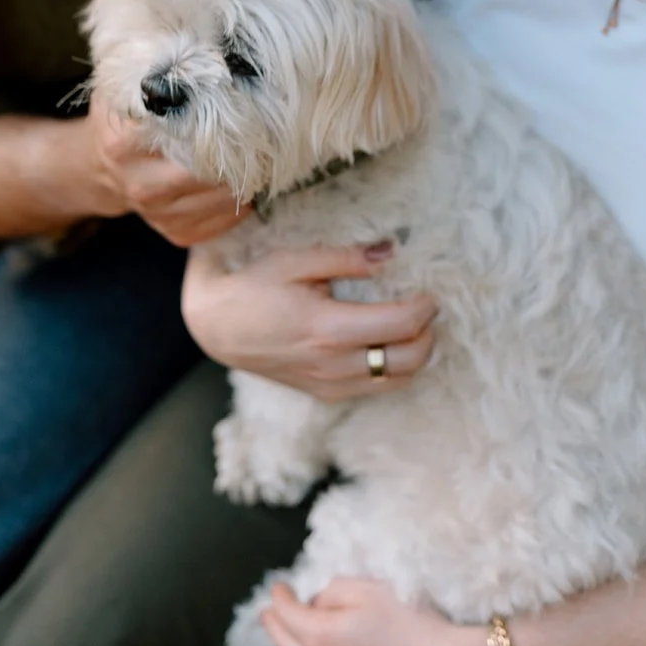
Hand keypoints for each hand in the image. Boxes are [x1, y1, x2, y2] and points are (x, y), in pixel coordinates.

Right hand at [77, 88, 250, 245]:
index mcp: (124, 142)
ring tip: (257, 156)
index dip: (214, 122)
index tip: (238, 108)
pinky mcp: (175, 234)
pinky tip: (239, 181)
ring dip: (246, 178)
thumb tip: (199, 58)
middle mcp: (139, 182)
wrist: (99, 168)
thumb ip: (155, 74)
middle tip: (261, 134)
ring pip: (222, 199)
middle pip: (207, 171)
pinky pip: (224, 222)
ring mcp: (157, 214)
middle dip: (238, 153)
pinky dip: (241, 203)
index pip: (180, 133)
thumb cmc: (124, 120)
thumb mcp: (125, 88)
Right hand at [181, 241, 436, 399]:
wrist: (217, 328)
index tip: (429, 290)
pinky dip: (394, 369)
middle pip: (409, 360)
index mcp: (327, 328)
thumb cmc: (254, 288)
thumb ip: (346, 258)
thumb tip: (390, 250)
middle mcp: (333, 364)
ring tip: (411, 325)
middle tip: (425, 307)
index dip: (424, 307)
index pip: (399, 325)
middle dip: (428, 333)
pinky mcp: (326, 394)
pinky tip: (386, 344)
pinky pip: (377, 389)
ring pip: (398, 380)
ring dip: (416, 354)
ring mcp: (330, 385)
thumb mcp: (295, 261)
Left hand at [261, 578, 497, 645]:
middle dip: (275, 625)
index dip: (279, 596)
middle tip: (269, 611)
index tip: (278, 584)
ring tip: (289, 631)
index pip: (287, 614)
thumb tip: (320, 602)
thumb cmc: (410, 624)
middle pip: (287, 645)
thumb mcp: (369, 589)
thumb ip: (334, 591)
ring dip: (292, 645)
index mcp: (320, 637)